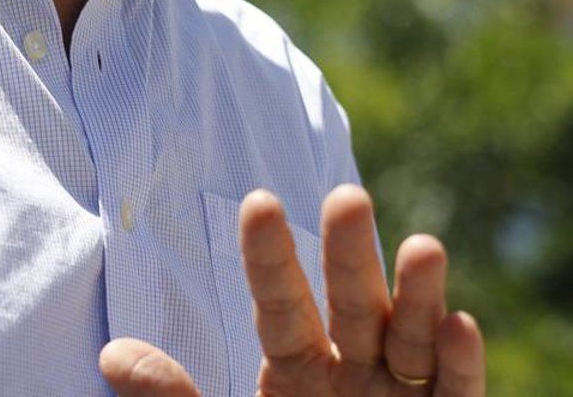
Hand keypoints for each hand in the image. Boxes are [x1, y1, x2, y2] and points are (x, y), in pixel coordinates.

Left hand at [100, 184, 484, 395]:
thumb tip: (112, 355)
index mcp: (297, 370)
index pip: (279, 305)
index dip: (269, 257)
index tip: (258, 202)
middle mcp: (354, 373)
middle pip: (350, 305)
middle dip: (350, 254)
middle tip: (347, 196)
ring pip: (410, 341)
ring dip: (420, 295)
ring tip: (425, 246)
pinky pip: (456, 395)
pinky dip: (460, 364)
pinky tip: (459, 324)